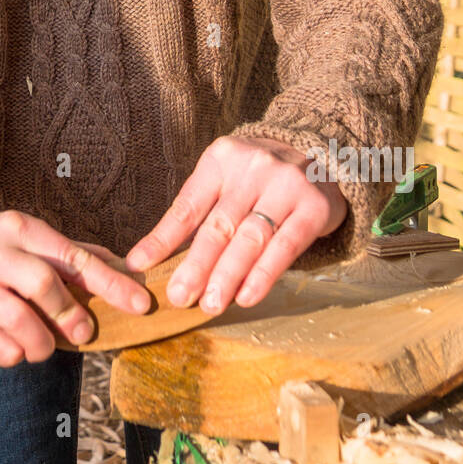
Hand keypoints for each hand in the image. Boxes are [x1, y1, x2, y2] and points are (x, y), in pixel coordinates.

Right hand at [0, 211, 150, 366]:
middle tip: (85, 332)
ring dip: (45, 343)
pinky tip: (18, 347)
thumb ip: (71, 251)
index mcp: (21, 229)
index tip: (140, 303)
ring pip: (21, 322)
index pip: (73, 257)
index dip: (110, 283)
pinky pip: (0, 349)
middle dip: (71, 315)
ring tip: (47, 345)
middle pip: (44, 286)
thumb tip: (122, 266)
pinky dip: (18, 355)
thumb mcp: (28, 236)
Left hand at [125, 135, 347, 315]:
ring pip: (250, 238)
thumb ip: (198, 212)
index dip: (163, 238)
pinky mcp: (313, 207)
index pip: (188, 205)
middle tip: (178, 297)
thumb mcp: (226, 180)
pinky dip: (263, 275)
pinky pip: (285, 246)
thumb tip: (153, 259)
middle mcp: (253, 168)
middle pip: (218, 225)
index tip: (139, 265)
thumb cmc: (260, 180)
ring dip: (227, 276)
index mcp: (222, 160)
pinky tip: (246, 297)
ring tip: (210, 304)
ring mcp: (286, 185)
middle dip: (196, 265)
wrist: (323, 158)